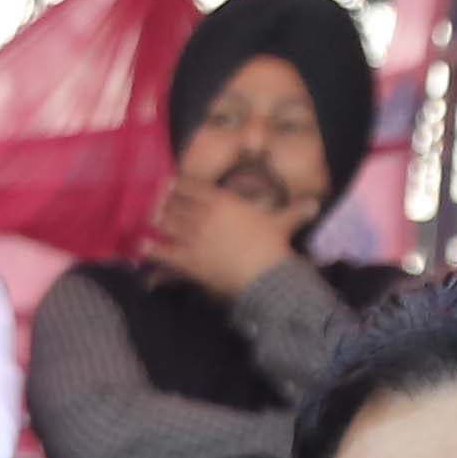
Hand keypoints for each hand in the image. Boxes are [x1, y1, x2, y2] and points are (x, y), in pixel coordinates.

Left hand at [144, 168, 307, 302]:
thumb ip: (295, 210)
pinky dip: (151, 250)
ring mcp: (194, 238)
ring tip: (149, 217)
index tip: (169, 181)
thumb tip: (316, 204)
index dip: (179, 184)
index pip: (195, 187)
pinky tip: (140, 247)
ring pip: (168, 224)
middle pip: (177, 203)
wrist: (264, 276)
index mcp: (224, 202)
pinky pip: (164, 254)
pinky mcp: (188, 262)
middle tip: (155, 199)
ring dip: (157, 219)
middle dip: (164, 200)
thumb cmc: (273, 246)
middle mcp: (204, 216)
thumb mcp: (283, 223)